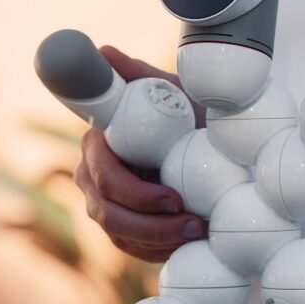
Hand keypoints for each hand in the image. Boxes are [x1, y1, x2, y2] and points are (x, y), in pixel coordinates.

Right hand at [73, 46, 205, 262]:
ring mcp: (106, 206)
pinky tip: (191, 245)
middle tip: (196, 224)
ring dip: (161, 241)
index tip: (173, 200)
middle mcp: (93, 178)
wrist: (211, 144)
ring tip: (201, 235)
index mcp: (97, 145)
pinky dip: (162, 251)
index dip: (135, 193)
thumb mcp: (171, 91)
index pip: (103, 177)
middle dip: (153, 226)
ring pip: (122, 236)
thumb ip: (136, 75)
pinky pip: (135, 249)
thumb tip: (103, 52)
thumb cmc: (187, 113)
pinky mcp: (124, 229)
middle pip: (108, 214)